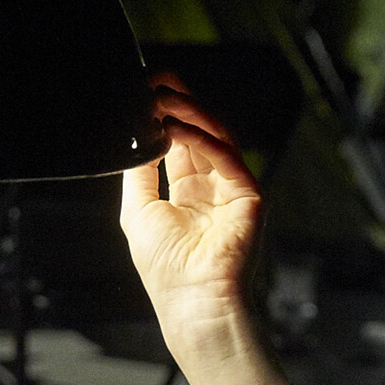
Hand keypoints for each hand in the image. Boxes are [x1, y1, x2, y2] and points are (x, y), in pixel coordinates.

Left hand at [118, 76, 284, 384]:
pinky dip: (200, 137)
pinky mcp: (249, 197)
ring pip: (215, 138)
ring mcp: (234, 191)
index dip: (165, 116)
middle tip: (156, 80)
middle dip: (178, 104)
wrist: (192, 303)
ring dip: (188, 113)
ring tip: (162, 95)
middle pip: (199, 134)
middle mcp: (215, 189)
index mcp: (191, 194)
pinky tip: (176, 125)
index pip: (181, 143)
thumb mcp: (138, 211)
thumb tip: (134, 135)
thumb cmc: (166, 271)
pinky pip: (225, 157)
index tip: (147, 91)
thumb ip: (139, 172)